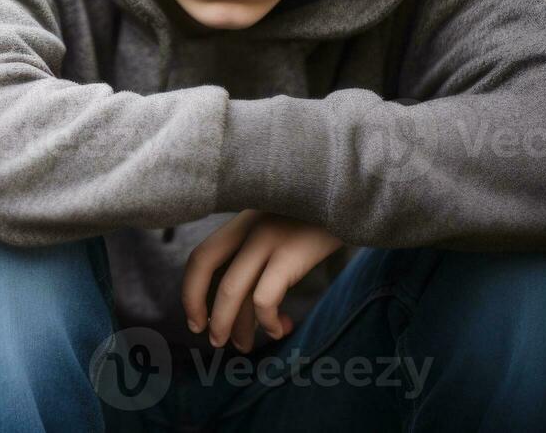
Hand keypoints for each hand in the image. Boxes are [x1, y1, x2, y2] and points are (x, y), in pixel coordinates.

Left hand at [181, 211, 342, 352]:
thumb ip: (260, 253)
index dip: (191, 291)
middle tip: (213, 341)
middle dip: (201, 307)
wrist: (354, 199)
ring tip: (243, 346)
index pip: (201, 256)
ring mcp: (268, 237)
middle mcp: (248, 225)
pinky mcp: (291, 253)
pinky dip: (267, 322)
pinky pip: (265, 297)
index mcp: (242, 221)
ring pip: (232, 289)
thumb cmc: (319, 222)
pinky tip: (279, 330)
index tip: (196, 321)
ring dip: (232, 326)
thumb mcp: (281, 227)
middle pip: (204, 265)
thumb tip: (244, 308)